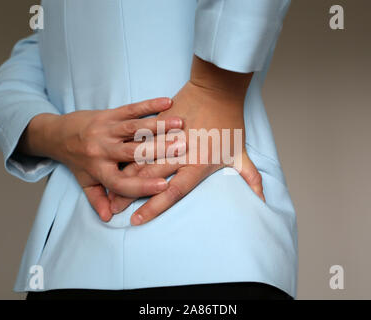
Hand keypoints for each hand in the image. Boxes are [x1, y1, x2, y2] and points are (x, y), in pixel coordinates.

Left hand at [18, 98, 183, 221]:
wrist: (58, 134)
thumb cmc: (78, 161)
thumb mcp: (86, 182)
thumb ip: (98, 199)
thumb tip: (108, 218)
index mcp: (98, 170)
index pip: (120, 182)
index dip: (141, 186)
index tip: (164, 186)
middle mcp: (102, 149)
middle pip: (132, 151)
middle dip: (158, 149)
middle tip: (183, 147)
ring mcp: (106, 130)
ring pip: (133, 127)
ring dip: (157, 125)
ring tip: (180, 123)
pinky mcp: (109, 114)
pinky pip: (131, 108)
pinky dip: (149, 104)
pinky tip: (167, 101)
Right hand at [111, 58, 264, 225]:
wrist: (218, 89)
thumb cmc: (230, 123)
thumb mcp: (241, 153)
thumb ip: (250, 177)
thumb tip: (263, 200)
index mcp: (198, 164)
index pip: (174, 192)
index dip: (155, 207)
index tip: (138, 221)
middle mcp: (180, 154)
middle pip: (151, 180)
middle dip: (131, 197)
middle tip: (113, 212)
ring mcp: (167, 138)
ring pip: (141, 161)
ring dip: (124, 177)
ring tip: (108, 192)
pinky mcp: (159, 125)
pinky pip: (139, 142)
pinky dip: (126, 155)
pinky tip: (113, 164)